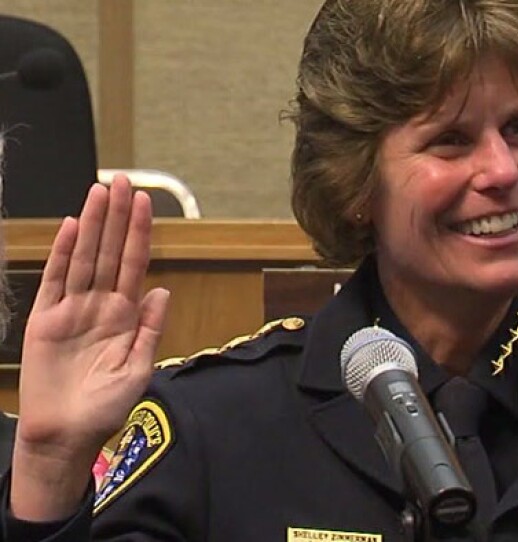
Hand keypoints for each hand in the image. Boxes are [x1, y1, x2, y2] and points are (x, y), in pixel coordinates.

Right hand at [11, 175, 169, 519]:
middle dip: (117, 216)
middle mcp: (100, 305)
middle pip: (110, 251)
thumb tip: (163, 290)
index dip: (139, 233)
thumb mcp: (140, 368)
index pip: (134, 264)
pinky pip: (55, 280)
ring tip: (99, 192)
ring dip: (92, 225)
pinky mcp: (45, 319)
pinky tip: (72, 228)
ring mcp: (72, 309)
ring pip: (84, 257)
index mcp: (126, 315)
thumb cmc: (105, 407)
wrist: (66, 434)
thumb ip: (151, 329)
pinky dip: (63, 254)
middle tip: (122, 180)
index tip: (145, 202)